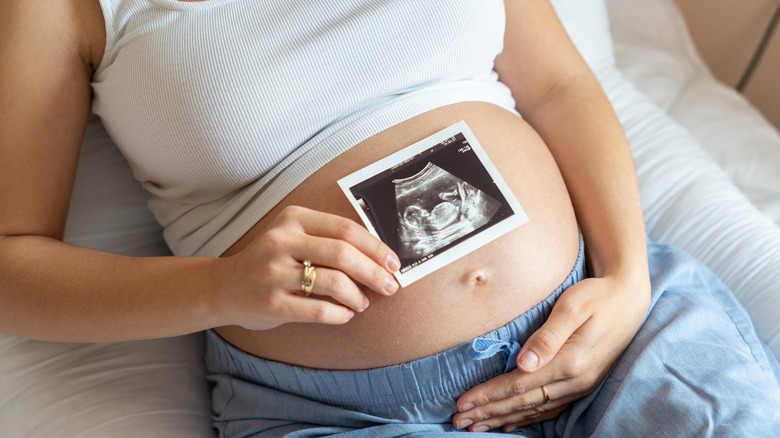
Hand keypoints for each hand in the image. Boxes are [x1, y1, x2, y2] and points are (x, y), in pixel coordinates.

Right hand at [215, 206, 400, 329]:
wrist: (223, 287)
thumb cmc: (270, 262)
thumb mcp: (293, 237)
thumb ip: (328, 240)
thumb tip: (379, 258)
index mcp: (293, 219)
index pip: (345, 229)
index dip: (375, 247)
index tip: (393, 263)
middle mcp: (281, 241)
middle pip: (342, 253)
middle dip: (373, 272)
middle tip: (389, 286)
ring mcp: (274, 273)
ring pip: (333, 282)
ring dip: (357, 295)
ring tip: (362, 302)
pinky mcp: (271, 303)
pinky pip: (319, 309)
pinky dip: (340, 313)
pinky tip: (346, 314)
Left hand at [452, 274, 649, 432]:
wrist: (629, 300)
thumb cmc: (597, 296)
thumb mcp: (573, 306)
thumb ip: (548, 336)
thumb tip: (523, 362)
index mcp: (569, 362)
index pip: (518, 384)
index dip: (488, 395)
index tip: (463, 402)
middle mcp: (575, 381)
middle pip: (522, 403)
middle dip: (488, 412)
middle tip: (459, 420)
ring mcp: (580, 386)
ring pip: (534, 410)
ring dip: (503, 419)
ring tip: (476, 426)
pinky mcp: (582, 385)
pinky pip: (549, 409)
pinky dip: (527, 418)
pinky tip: (510, 423)